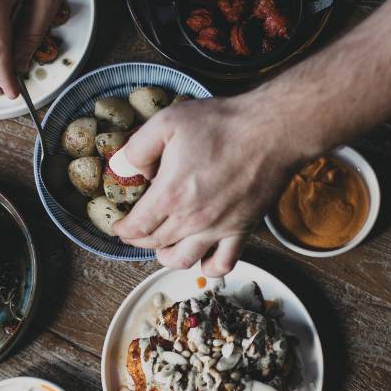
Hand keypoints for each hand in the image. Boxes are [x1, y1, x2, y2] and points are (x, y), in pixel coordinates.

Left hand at [112, 96, 299, 276]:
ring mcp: (218, 229)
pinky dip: (208, 267)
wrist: (271, 131)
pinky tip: (203, 256)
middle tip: (136, 231)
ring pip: (182, 260)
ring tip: (163, 246)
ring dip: (166, 257)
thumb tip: (121, 167)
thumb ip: (138, 148)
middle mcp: (192, 220)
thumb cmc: (223, 124)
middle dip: (139, 240)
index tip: (119, 226)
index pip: (136, 226)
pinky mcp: (241, 230)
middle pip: (155, 243)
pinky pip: (223, 264)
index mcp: (170, 196)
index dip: (122, 229)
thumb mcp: (167, 123)